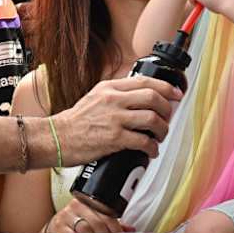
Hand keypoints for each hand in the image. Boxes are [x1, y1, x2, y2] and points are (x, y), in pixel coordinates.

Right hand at [45, 198, 132, 232]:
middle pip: (97, 221)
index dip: (115, 227)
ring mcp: (67, 215)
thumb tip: (130, 229)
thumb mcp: (94, 218)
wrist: (55, 227)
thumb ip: (112, 223)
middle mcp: (78, 205)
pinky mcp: (58, 226)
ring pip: (86, 228)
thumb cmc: (77, 222)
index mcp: (89, 200)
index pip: (107, 212)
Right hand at [55, 76, 182, 166]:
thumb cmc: (76, 121)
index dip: (166, 87)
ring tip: (160, 136)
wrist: (56, 138)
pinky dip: (152, 148)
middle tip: (168, 118)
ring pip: (152, 119)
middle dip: (167, 109)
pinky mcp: (114, 139)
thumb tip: (142, 97)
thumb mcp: (96, 97)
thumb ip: (116, 94)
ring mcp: (114, 119)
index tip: (176, 94)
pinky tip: (151, 151)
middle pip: (153, 98)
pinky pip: (143, 141)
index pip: (145, 81)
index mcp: (110, 88)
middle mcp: (114, 100)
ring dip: (162, 129)